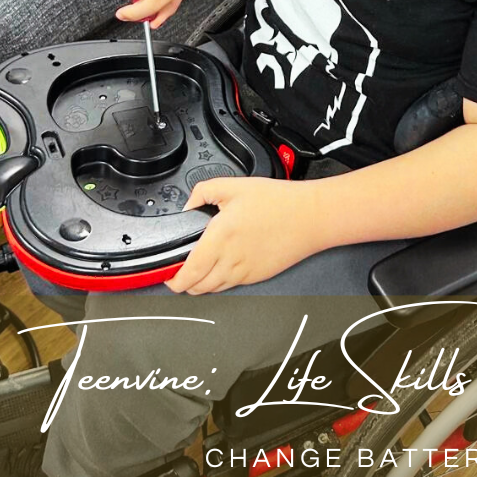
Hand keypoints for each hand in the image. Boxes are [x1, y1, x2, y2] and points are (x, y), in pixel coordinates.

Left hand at [166, 178, 323, 293]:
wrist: (310, 217)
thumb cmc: (278, 202)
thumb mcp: (235, 185)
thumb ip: (203, 192)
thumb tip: (188, 205)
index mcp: (220, 238)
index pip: (187, 273)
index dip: (171, 279)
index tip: (166, 274)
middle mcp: (230, 260)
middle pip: (196, 287)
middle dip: (183, 283)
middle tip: (179, 271)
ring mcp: (244, 272)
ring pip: (212, 290)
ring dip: (200, 284)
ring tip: (198, 270)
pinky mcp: (257, 277)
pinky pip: (230, 286)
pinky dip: (219, 282)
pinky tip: (221, 266)